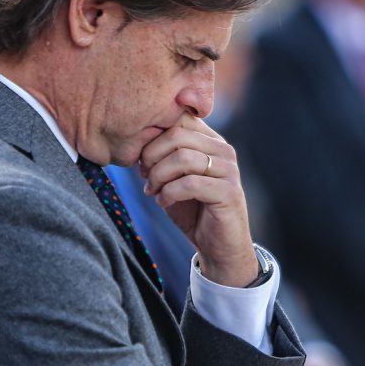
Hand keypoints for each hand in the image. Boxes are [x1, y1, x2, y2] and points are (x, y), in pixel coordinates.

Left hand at [138, 115, 256, 286]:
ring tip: (152, 191)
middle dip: (152, 156)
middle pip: (177, 134)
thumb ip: (161, 157)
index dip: (153, 137)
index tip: (142, 161)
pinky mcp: (229, 192)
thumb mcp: (172, 178)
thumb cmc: (193, 210)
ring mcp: (229, 170)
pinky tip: (163, 202)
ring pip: (183, 158)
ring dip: (159, 176)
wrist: (218, 247)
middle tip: (144, 176)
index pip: (178, 118)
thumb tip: (135, 140)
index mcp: (210, 140)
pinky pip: (190, 184)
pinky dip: (169, 193)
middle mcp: (223, 150)